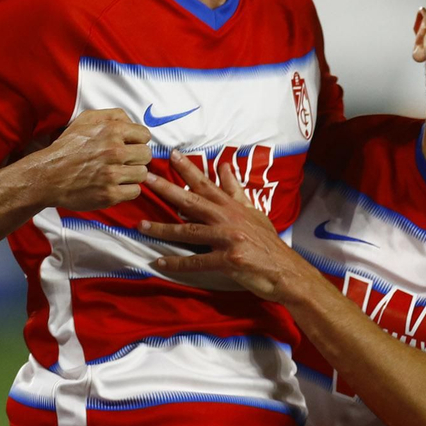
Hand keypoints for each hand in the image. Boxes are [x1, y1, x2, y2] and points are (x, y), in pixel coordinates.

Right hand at [28, 109, 151, 210]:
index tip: (128, 146)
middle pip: (146, 155)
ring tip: (117, 173)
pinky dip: (127, 190)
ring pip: (142, 174)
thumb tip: (132, 122)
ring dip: (132, 174)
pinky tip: (114, 185)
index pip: (145, 135)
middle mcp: (115, 151)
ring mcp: (113, 174)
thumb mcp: (86, 119)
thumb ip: (113, 115)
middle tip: (122, 161)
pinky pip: (135, 191)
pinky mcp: (110, 194)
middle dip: (136, 158)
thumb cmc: (67, 147)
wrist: (48, 175)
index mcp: (112, 131)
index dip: (137, 141)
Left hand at [139, 150, 313, 302]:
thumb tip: (224, 165)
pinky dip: (177, 263)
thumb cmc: (267, 242)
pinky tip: (159, 263)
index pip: (207, 184)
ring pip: (188, 232)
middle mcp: (228, 218)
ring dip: (162, 229)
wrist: (285, 270)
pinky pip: (197, 261)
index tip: (172, 155)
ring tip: (140, 226)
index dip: (188, 169)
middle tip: (146, 178)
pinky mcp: (228, 260)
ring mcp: (228, 238)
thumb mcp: (254, 211)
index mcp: (232, 206)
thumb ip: (235, 189)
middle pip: (192, 201)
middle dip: (167, 189)